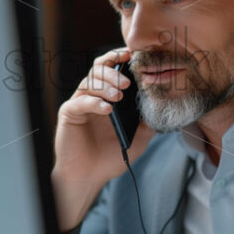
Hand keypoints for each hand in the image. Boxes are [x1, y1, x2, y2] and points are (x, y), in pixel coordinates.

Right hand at [51, 48, 153, 230]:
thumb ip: (148, 121)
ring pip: (89, 81)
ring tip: (119, 95)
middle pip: (99, 68)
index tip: (135, 56)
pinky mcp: (69, 113)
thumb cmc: (110, 157)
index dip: (122, 58)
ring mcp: (80, 103)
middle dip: (114, 69)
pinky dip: (95, 102)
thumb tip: (164, 103)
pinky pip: (80, 101)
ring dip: (106, 84)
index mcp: (109, 96)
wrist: (89, 177)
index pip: (114, 68)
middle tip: (127, 82)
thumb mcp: (138, 138)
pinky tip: (108, 110)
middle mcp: (93, 95)